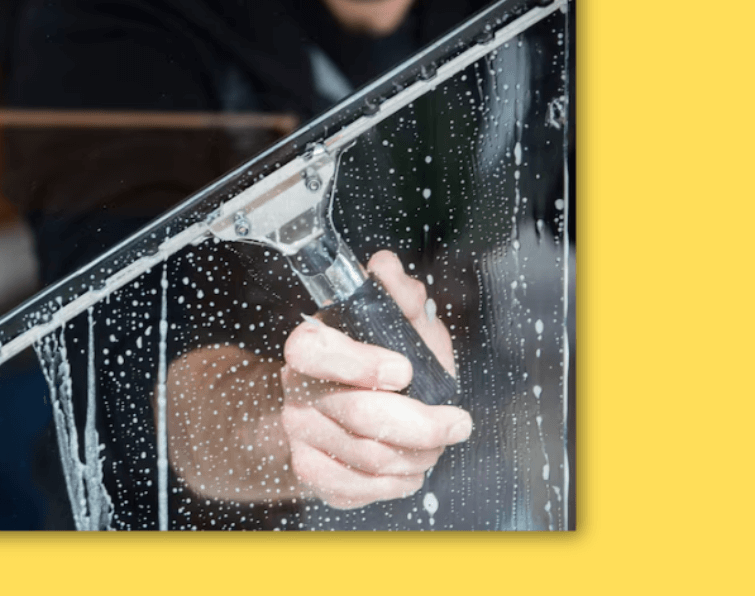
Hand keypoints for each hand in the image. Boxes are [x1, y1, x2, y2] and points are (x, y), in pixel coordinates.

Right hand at [280, 250, 470, 508]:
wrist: (350, 405)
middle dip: (421, 424)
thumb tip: (386, 268)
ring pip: (366, 456)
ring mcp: (300, 432)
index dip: (358, 363)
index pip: (314, 352)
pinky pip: (356, 488)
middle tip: (456, 423)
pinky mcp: (311, 470)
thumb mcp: (401, 323)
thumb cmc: (383, 360)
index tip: (404, 370)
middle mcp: (298, 389)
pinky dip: (395, 483)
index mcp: (311, 345)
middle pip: (357, 414)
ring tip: (436, 444)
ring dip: (417, 455)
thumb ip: (398, 294)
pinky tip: (410, 468)